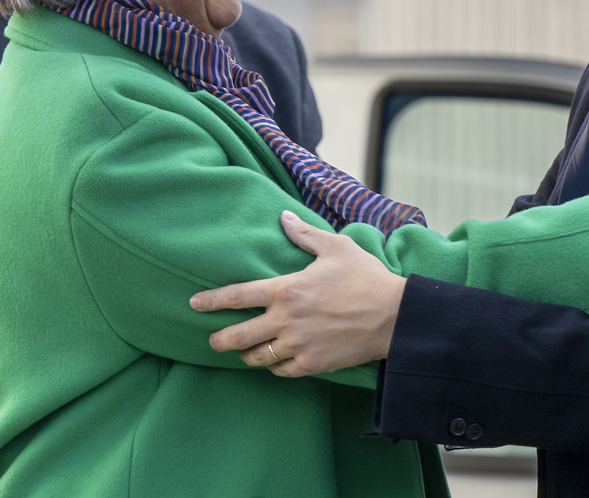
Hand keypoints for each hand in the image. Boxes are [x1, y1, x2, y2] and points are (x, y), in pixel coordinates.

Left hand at [190, 210, 404, 376]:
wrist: (394, 316)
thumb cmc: (365, 277)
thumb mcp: (336, 247)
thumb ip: (304, 234)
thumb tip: (283, 217)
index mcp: (286, 289)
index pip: (236, 296)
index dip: (210, 301)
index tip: (194, 304)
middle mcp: (285, 320)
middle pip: (236, 336)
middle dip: (218, 339)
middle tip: (213, 339)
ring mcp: (297, 345)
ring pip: (255, 358)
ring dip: (246, 354)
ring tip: (245, 351)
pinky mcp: (312, 365)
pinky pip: (280, 371)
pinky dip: (273, 366)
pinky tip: (275, 360)